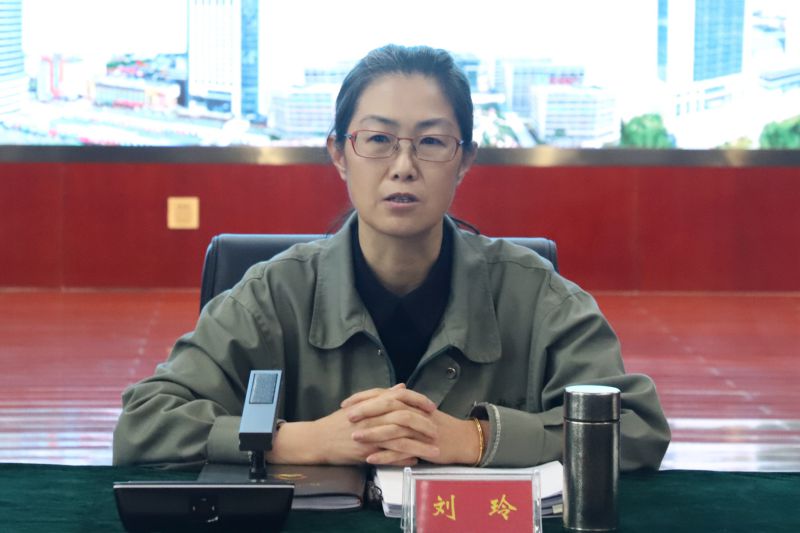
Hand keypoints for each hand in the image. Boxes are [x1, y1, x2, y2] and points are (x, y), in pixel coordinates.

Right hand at [267, 384, 439, 465]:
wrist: (317, 439)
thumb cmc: (338, 423)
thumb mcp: (360, 404)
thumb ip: (382, 396)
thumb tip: (402, 387)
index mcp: (372, 404)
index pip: (400, 398)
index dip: (418, 401)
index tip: (432, 406)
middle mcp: (372, 417)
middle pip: (404, 418)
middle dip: (424, 424)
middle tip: (438, 431)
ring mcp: (369, 434)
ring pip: (400, 439)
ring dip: (420, 446)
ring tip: (435, 452)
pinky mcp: (365, 451)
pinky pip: (389, 456)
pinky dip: (404, 458)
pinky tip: (416, 461)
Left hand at [346, 385, 485, 465]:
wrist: (461, 439)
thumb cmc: (435, 425)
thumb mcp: (415, 411)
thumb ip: (397, 404)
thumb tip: (378, 397)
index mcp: (409, 402)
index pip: (383, 394)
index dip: (363, 397)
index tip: (346, 403)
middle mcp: (413, 411)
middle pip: (387, 406)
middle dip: (366, 410)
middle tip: (348, 416)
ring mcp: (418, 429)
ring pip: (393, 428)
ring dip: (373, 432)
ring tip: (355, 438)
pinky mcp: (422, 445)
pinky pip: (401, 449)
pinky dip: (385, 454)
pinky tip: (370, 458)